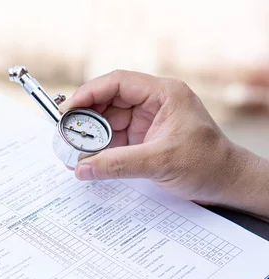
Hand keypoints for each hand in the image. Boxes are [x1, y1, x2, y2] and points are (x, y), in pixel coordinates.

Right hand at [60, 70, 268, 218]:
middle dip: (85, 118)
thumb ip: (118, 164)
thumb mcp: (161, 162)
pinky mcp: (141, 141)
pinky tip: (84, 160)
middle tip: (63, 133)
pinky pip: (112, 141)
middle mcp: (152, 104)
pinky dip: (97, 150)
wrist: (226, 184)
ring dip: (88, 137)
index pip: (118, 83)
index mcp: (163, 94)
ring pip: (107, 123)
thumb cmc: (208, 164)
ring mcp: (145, 122)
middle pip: (108, 102)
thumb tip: (83, 168)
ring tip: (69, 150)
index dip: (89, 93)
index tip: (68, 110)